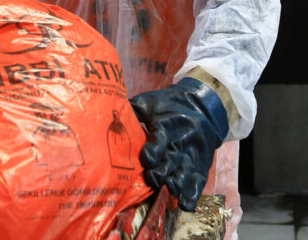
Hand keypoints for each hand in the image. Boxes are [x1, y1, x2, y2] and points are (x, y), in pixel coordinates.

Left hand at [130, 77, 228, 211]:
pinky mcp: (201, 165)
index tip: (147, 160)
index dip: (155, 149)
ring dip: (176, 183)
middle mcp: (182, 141)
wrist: (202, 106)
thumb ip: (131, 110)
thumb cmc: (168, 106)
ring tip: (168, 191)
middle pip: (172, 159)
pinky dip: (192, 194)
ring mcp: (192, 155)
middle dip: (162, 171)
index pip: (162, 138)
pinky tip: (185, 204)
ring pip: (185, 172)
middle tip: (152, 180)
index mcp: (168, 124)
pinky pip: (198, 181)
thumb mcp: (150, 102)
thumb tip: (106, 114)